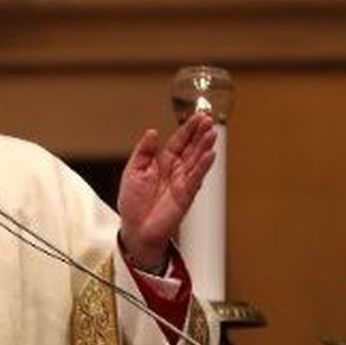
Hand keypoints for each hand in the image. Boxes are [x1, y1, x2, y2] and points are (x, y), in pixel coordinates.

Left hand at [117, 113, 216, 268]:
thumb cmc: (133, 202)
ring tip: (212, 133)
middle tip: (209, 120)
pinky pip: (196, 177)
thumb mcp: (133, 171)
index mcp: (163, 162)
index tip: (198, 116)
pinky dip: (203, 166)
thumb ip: (144, 151)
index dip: (188, 129)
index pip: (179, 141)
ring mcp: (183, 181)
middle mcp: (176, 170)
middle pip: (191, 147)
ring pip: (197, 160)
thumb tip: (153, 132)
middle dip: (200, 134)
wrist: (135, 228)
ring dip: (205, 147)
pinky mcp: (186, 194)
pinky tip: (210, 154)